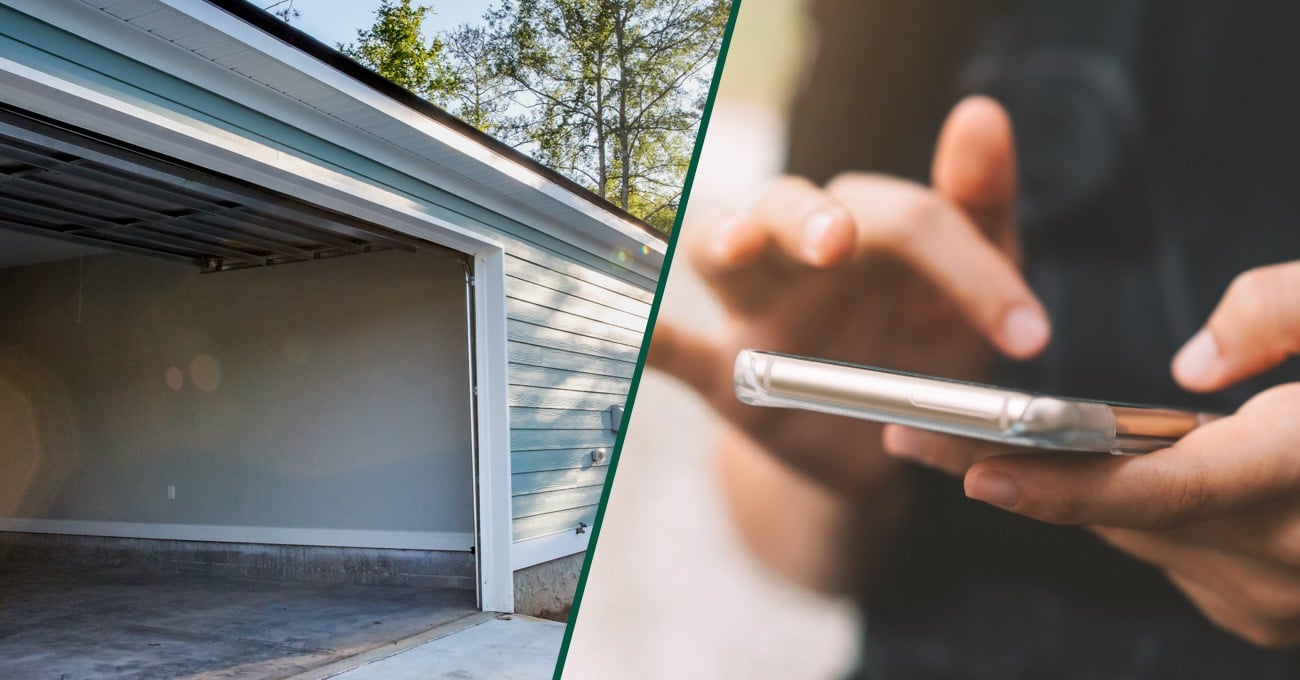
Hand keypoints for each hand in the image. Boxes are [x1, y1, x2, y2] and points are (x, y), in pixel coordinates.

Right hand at [647, 97, 1050, 494]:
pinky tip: (634, 333)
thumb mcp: (973, 288)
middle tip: (837, 240)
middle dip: (805, 216)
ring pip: (718, 255)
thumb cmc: (926, 346)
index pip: (910, 222)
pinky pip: (675, 351)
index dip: (972, 270)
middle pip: (785, 207)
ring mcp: (757, 311)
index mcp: (870, 227)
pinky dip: (650, 341)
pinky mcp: (724, 375)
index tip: (1030, 335)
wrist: (881, 446)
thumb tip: (981, 111)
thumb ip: (980, 208)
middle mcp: (803, 255)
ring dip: (722, 240)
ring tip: (737, 245)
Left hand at [953, 261, 1299, 646]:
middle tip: (913, 433)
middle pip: (1118, 517)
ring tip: (967, 445)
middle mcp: (1286, 557)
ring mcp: (1281, 601)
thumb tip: (1193, 365)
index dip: (1060, 484)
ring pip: (1137, 539)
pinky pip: (1172, 558)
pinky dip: (1131, 516)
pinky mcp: (1274, 611)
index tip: (970, 467)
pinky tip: (1086, 477)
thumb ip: (1281, 311)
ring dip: (1064, 494)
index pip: (1161, 490)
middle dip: (1013, 474)